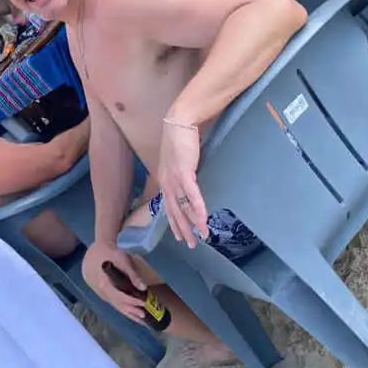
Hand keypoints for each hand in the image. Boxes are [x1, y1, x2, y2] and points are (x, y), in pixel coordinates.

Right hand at [82, 240, 146, 321]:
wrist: (96, 252)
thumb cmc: (111, 254)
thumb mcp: (123, 260)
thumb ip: (133, 275)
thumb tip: (143, 288)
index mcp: (105, 284)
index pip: (120, 297)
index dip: (132, 302)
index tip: (143, 303)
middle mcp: (103, 292)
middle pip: (118, 305)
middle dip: (132, 311)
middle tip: (144, 315)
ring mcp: (102, 294)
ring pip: (116, 306)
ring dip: (128, 313)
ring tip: (141, 319)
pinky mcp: (104, 293)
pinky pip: (115, 303)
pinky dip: (124, 309)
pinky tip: (131, 313)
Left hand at [158, 119, 207, 246]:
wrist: (179, 123)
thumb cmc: (180, 139)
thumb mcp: (177, 161)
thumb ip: (181, 174)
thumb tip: (188, 184)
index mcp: (164, 179)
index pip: (168, 206)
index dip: (174, 222)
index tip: (179, 235)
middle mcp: (166, 182)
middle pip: (174, 211)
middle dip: (183, 229)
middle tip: (190, 244)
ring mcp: (174, 178)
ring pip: (183, 206)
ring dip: (193, 223)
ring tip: (201, 235)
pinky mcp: (184, 172)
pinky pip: (191, 195)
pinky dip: (198, 208)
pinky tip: (204, 218)